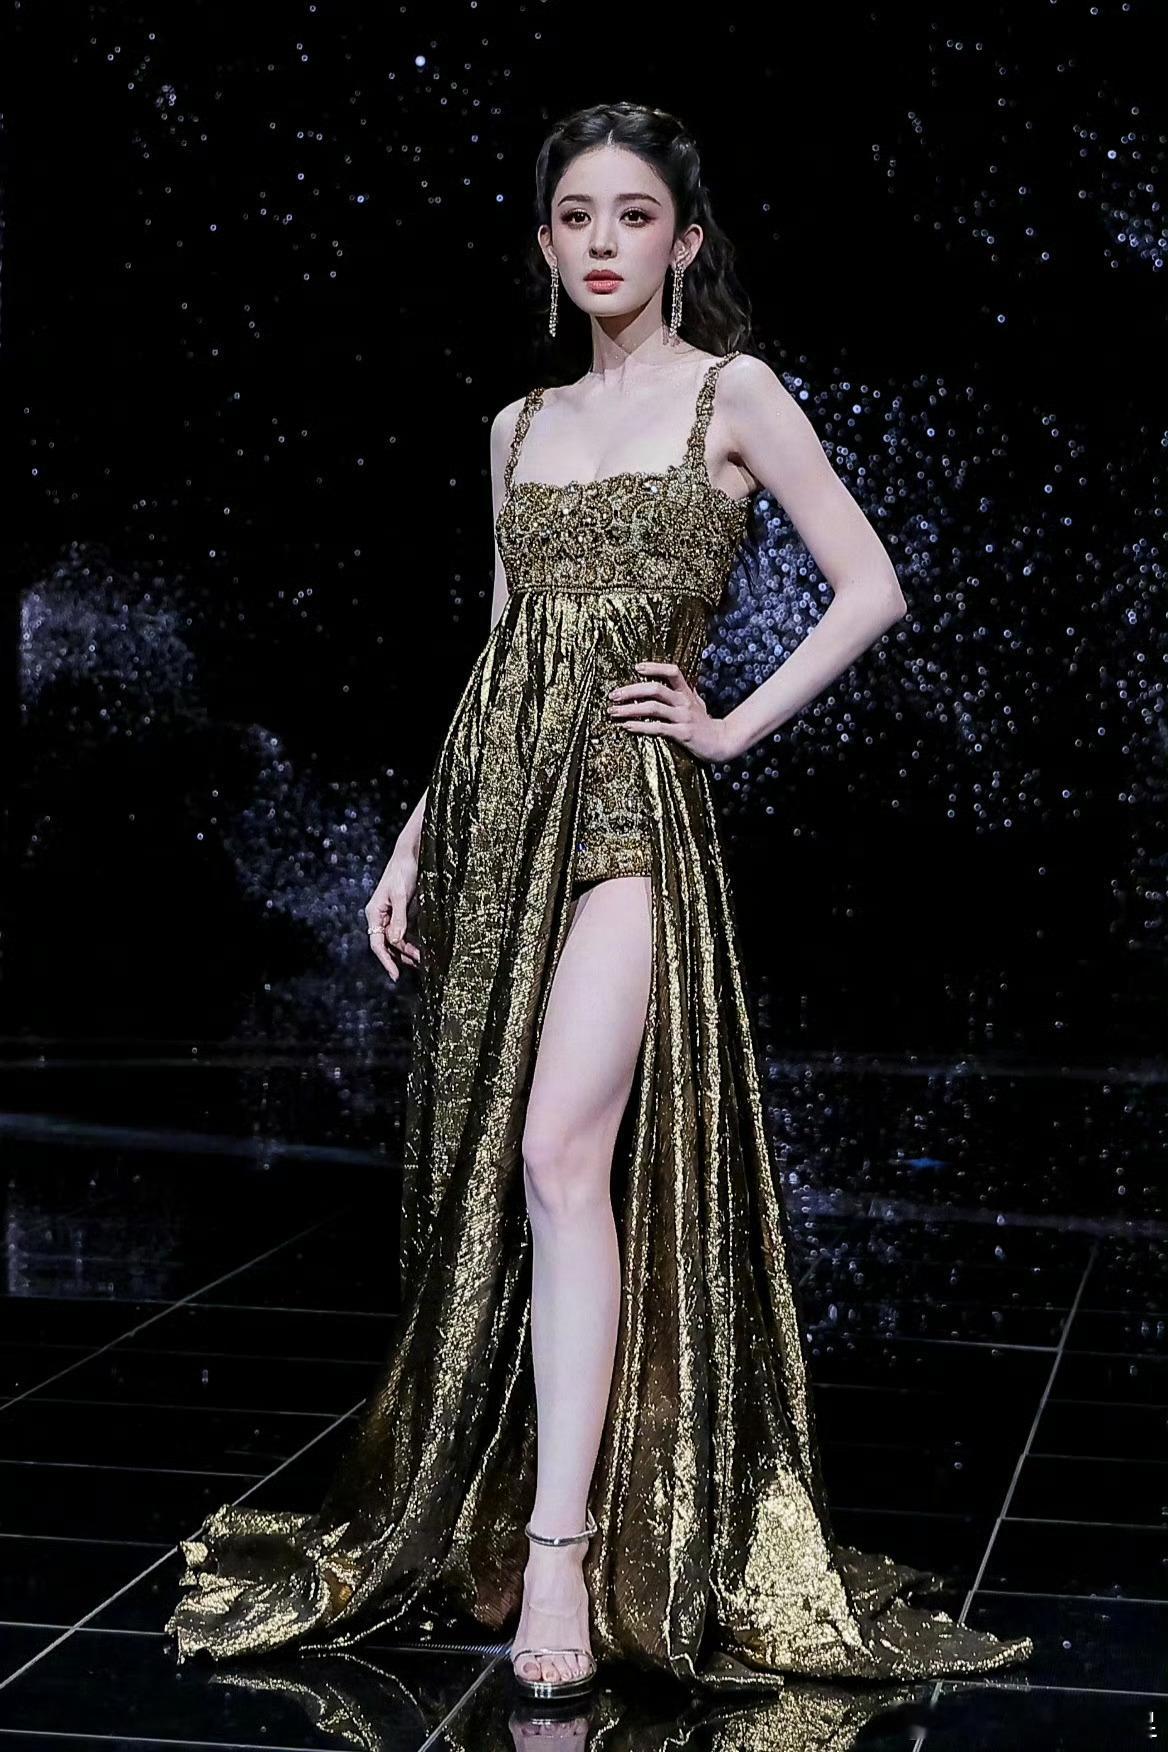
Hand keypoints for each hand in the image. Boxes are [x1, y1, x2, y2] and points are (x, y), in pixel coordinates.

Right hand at [365, 840, 422, 982]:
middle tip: (420, 966)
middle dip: (402, 957)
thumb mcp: (400, 895)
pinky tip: (423, 949)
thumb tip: (396, 941)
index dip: (386, 961)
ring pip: (397, 941)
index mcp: (374, 913)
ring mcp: (391, 916)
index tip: (395, 975)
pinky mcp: (402, 913)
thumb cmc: (403, 871)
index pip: (377, 943)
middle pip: (388, 945)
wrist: (411, 854)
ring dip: (409, 951)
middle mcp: (380, 917)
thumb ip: (399, 918)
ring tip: (424, 961)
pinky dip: (413, 942)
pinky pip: (405, 932)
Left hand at [607, 661, 736, 762]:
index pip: (672, 671)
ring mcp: (683, 717)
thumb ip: (685, 691)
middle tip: (613, 695)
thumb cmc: (705, 723)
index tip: (636, 667)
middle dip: (631, 691)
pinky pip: (658, 728)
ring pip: (653, 708)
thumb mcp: (697, 703)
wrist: (723, 742)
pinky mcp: (682, 734)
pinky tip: (626, 726)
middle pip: (655, 689)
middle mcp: (684, 702)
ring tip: (613, 712)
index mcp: (686, 692)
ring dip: (630, 709)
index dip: (654, 667)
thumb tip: (673, 679)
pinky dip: (640, 727)